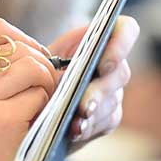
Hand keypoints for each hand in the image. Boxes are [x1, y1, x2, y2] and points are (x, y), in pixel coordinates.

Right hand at [0, 18, 58, 160]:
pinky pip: (39, 94)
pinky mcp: (1, 119)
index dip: (23, 39)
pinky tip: (33, 122)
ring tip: (40, 104)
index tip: (32, 58)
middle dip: (41, 64)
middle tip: (43, 87)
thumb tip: (41, 43)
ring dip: (47, 83)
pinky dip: (45, 106)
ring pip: (32, 66)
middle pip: (17, 46)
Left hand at [49, 17, 138, 151]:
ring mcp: (113, 92)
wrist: (34, 102)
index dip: (121, 44)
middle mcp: (113, 65)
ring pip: (113, 100)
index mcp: (100, 40)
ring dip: (94, 111)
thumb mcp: (44, 57)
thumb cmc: (40, 71)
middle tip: (85, 104)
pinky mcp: (108, 117)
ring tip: (76, 121)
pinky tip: (75, 130)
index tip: (103, 64)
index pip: (126, 30)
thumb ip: (58, 54)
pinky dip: (88, 126)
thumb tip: (67, 63)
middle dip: (101, 90)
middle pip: (120, 72)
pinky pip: (105, 122)